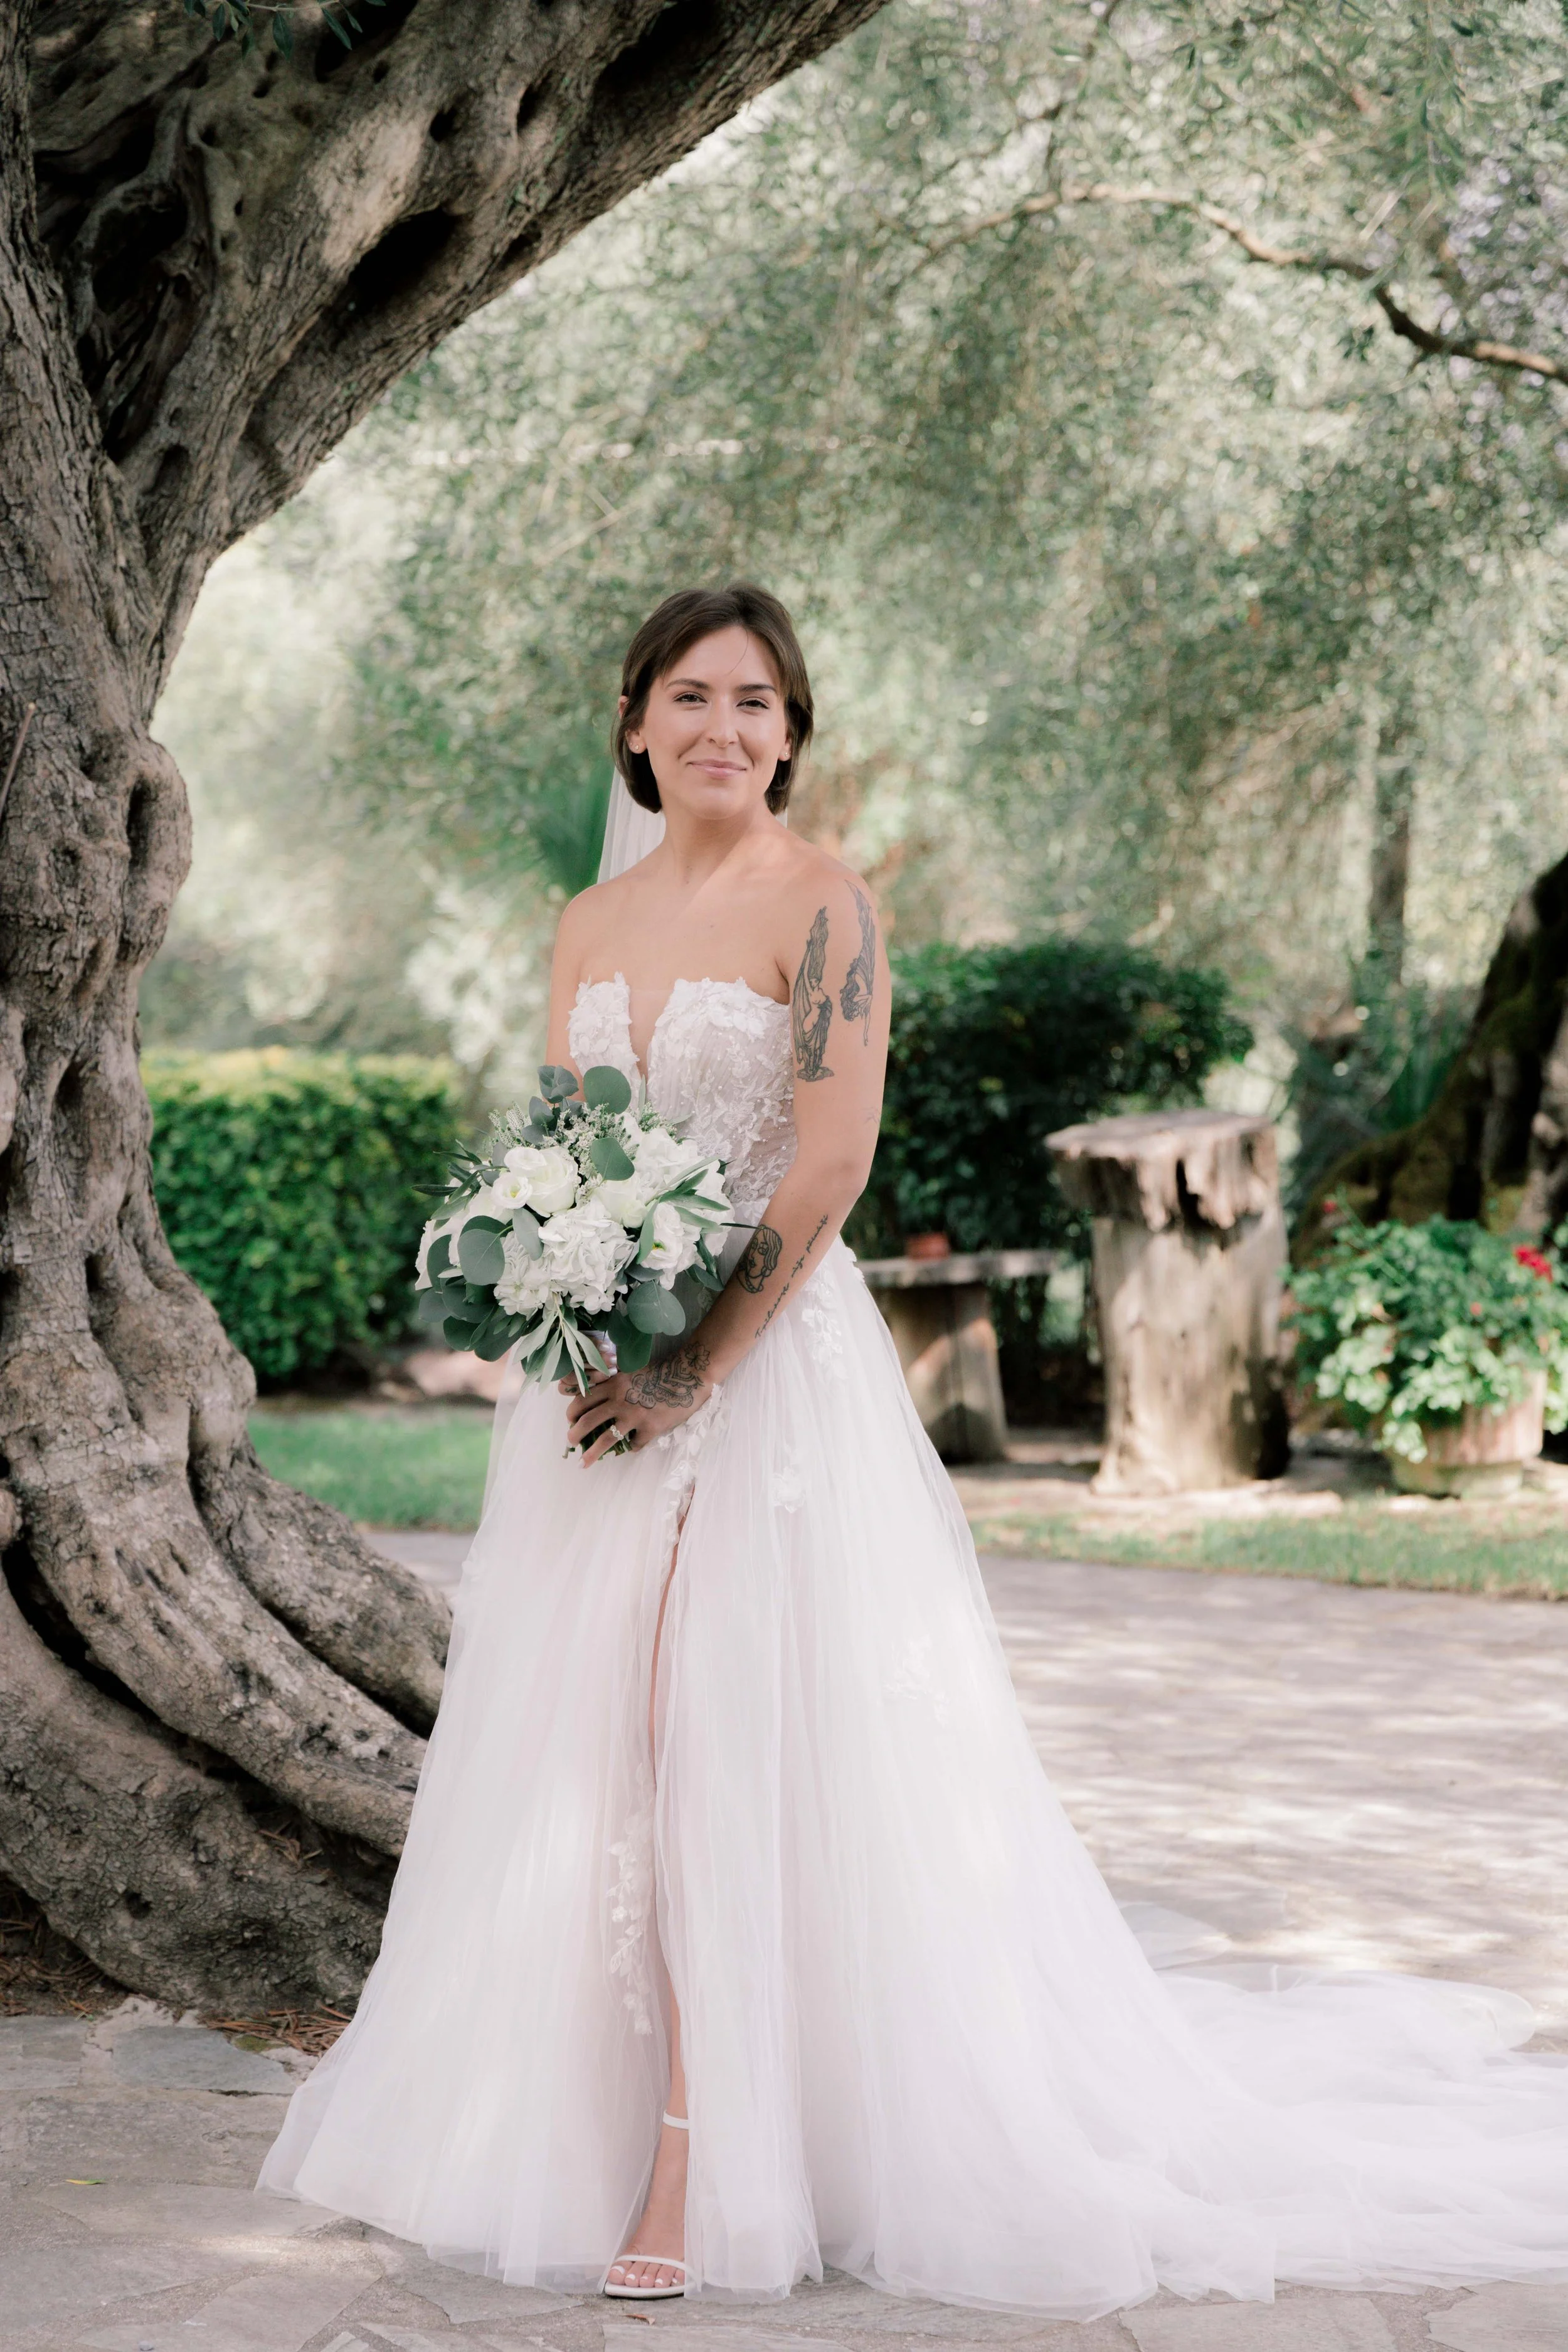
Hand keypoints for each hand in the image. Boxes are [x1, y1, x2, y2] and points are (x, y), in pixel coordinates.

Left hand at [561, 1346, 712, 1465]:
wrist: (689, 1375)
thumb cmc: (661, 1370)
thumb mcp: (631, 1371)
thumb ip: (615, 1383)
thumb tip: (599, 1399)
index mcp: (613, 1384)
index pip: (582, 1400)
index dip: (572, 1413)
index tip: (571, 1420)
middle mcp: (620, 1401)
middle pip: (587, 1421)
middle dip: (573, 1434)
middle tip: (570, 1441)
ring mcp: (634, 1416)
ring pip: (604, 1440)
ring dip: (590, 1453)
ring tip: (582, 1463)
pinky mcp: (650, 1429)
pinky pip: (634, 1445)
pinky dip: (631, 1447)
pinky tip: (632, 1446)